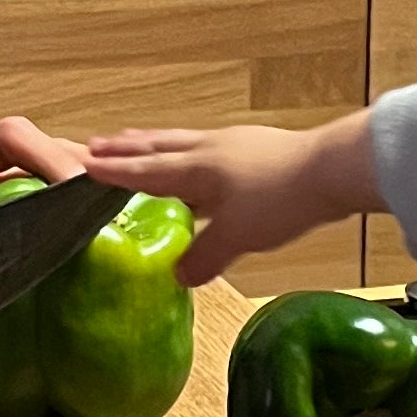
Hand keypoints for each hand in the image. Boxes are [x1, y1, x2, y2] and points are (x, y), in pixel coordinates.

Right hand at [85, 113, 376, 285]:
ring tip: (137, 141)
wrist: (333, 169)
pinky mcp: (256, 147)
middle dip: (126, 148)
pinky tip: (199, 159)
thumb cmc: (281, 198)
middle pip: (157, 146)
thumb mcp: (237, 237)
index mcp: (195, 168)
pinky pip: (207, 146)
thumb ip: (205, 257)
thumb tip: (179, 276)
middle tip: (97, 143)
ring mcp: (233, 144)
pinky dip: (188, 150)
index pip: (143, 171)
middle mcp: (208, 149)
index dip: (112, 172)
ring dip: (154, 143)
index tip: (83, 165)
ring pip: (182, 141)